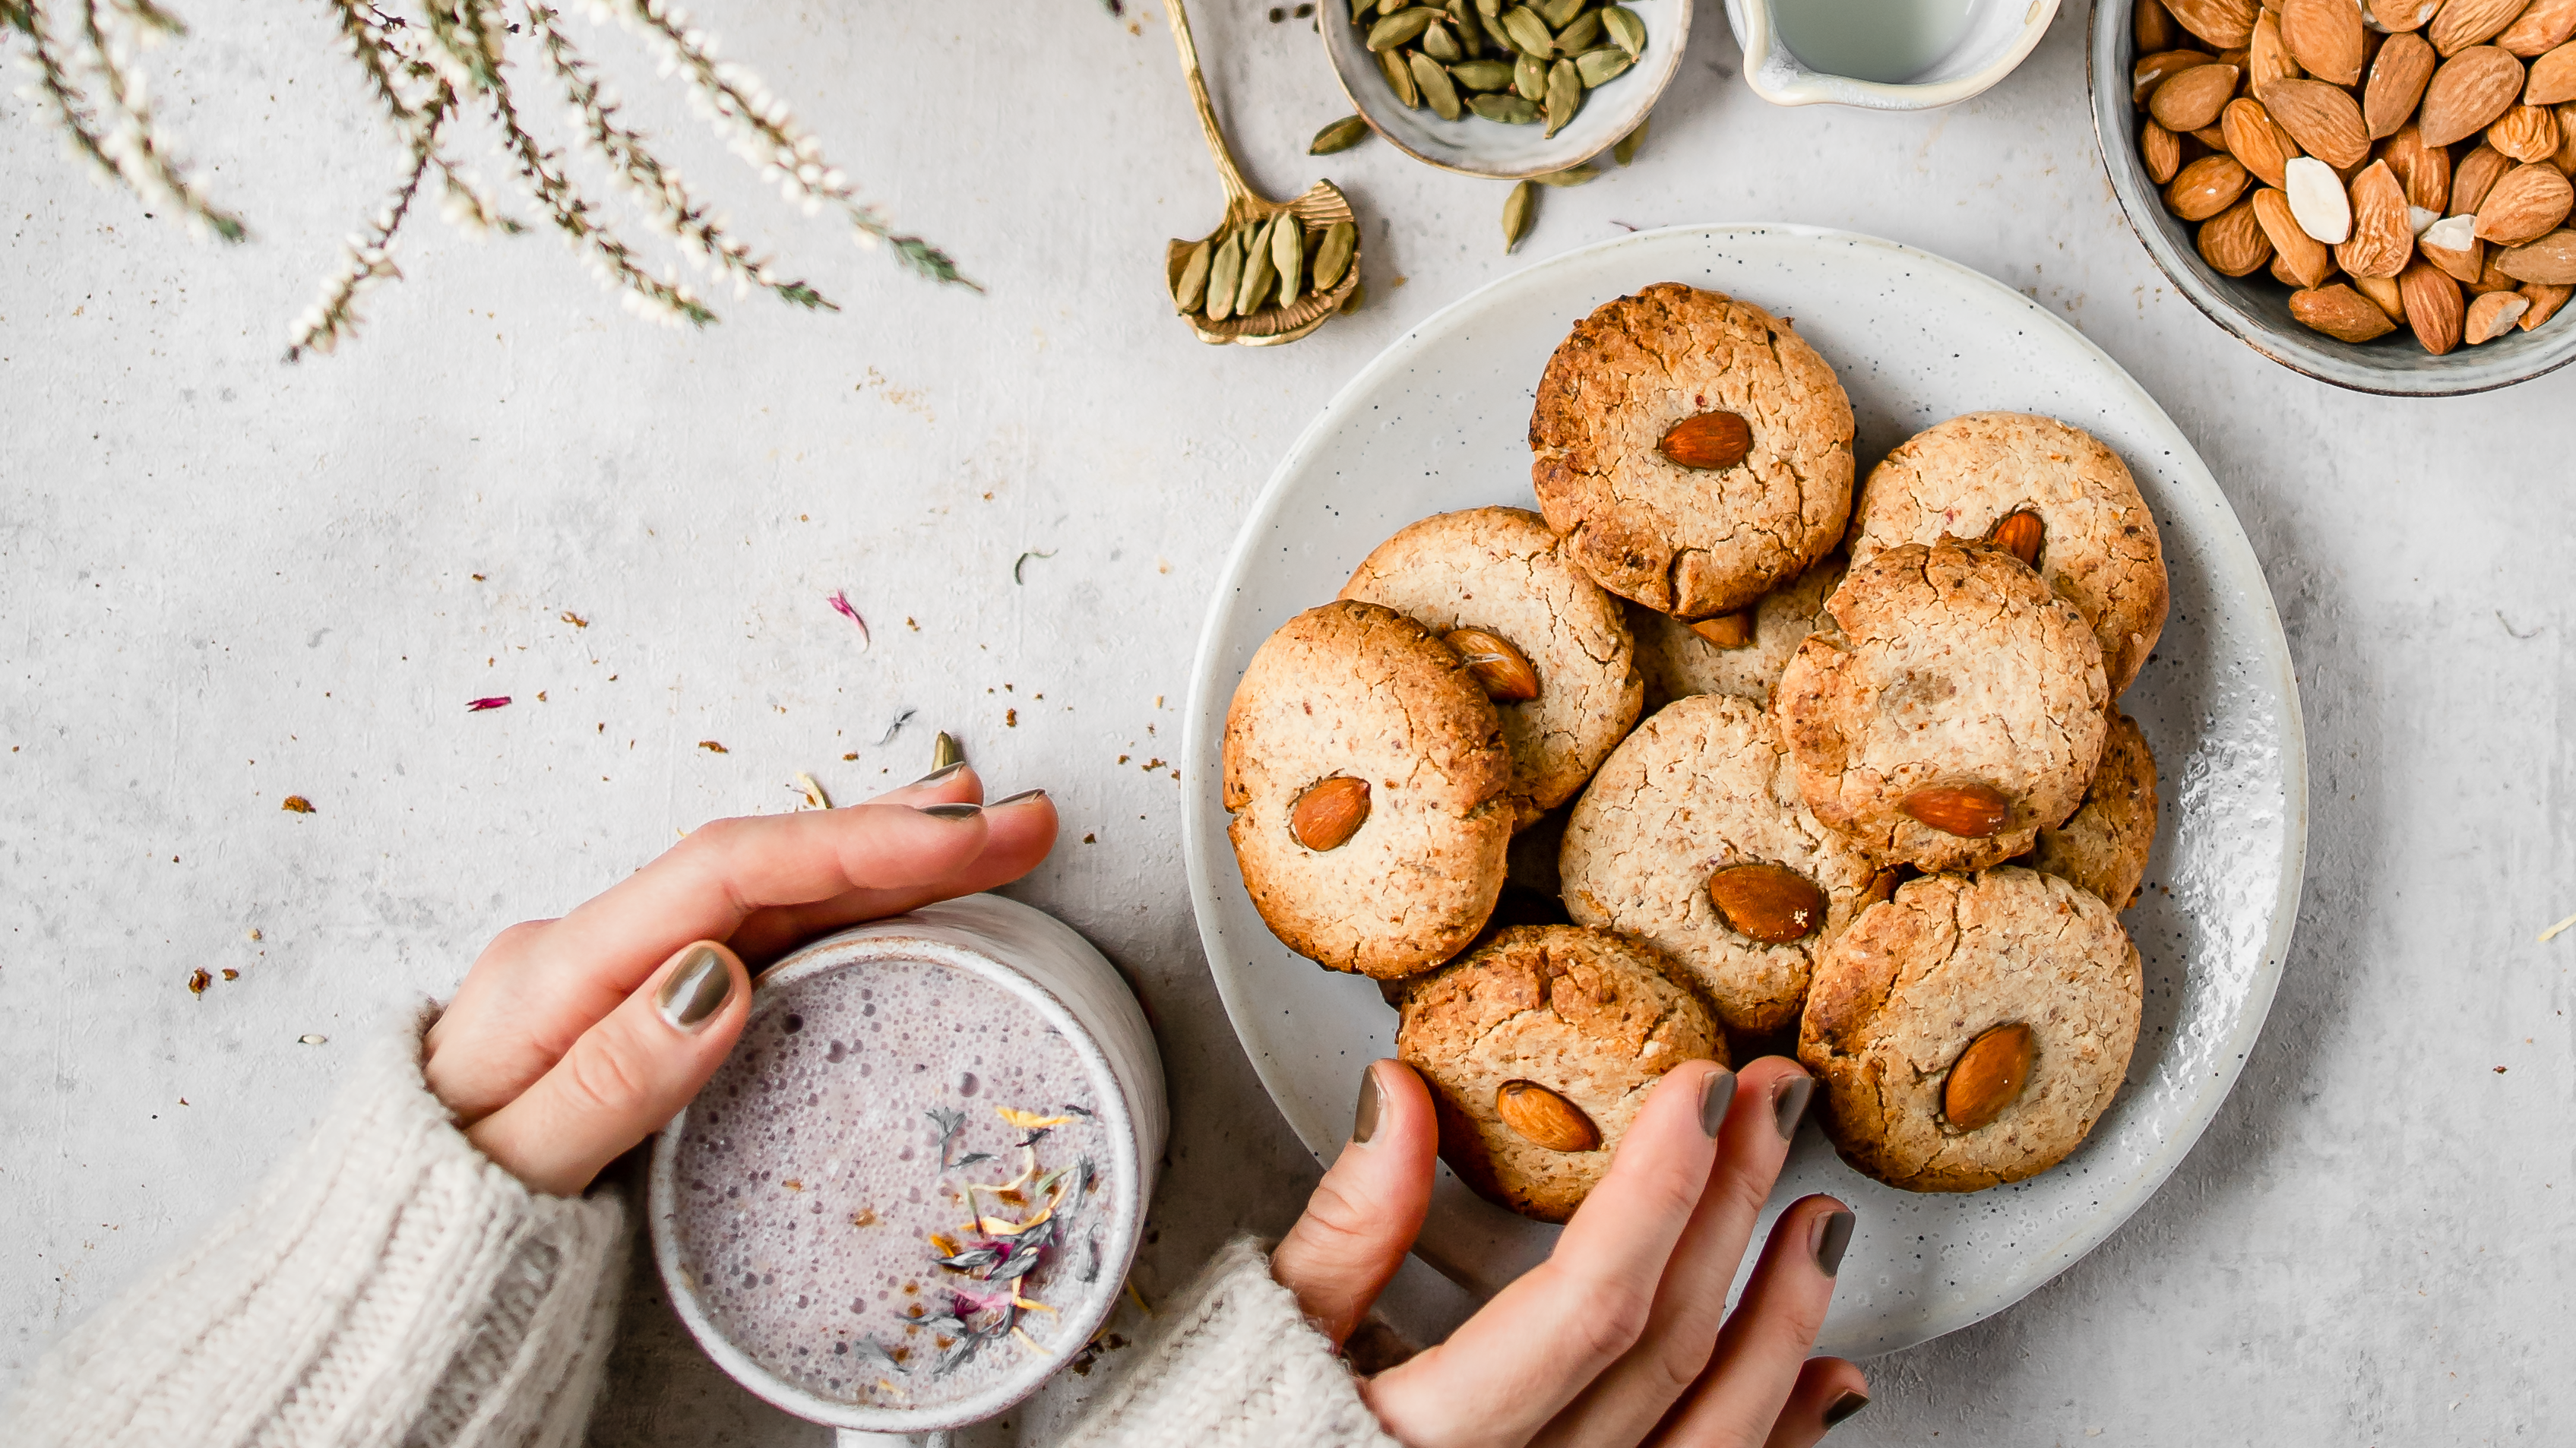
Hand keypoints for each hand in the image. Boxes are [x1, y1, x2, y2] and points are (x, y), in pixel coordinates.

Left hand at [420, 764, 1056, 1195]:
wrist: (382, 1240)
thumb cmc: (435, 1213)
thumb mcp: (513, 1166)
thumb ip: (609, 1078)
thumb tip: (715, 976)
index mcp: (558, 968)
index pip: (724, 876)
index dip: (851, 845)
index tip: (956, 838)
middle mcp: (597, 945)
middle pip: (766, 862)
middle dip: (900, 834)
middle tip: (1018, 822)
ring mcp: (626, 965)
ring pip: (776, 888)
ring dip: (889, 857)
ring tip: (991, 835)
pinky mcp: (650, 997)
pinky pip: (766, 930)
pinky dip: (849, 903)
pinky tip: (908, 893)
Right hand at [1271, 1057, 1867, 1447]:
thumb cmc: (1235, 1428)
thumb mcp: (1266, 1328)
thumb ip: (1341, 1228)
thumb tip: (1398, 1094)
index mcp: (1427, 1439)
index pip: (1587, 1306)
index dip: (1661, 1189)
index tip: (1703, 1089)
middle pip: (1663, 1350)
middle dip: (1733, 1210)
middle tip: (1775, 1106)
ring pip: (1709, 1436)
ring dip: (1781, 1322)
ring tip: (1821, 1223)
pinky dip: (1777, 1435)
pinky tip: (1826, 1378)